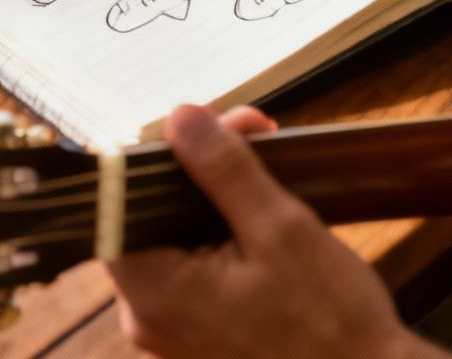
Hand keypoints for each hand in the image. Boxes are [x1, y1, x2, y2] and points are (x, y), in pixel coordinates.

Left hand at [106, 105, 446, 358]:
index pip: (121, 202)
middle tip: (258, 134)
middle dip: (203, 168)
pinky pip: (195, 268)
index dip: (167, 154)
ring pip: (177, 238)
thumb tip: (182, 118)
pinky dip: (224, 235)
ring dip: (218, 197)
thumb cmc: (330, 323)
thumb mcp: (281, 229)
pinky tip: (264, 216)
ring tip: (271, 172)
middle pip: (152, 215)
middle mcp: (148, 317)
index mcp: (154, 294)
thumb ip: (225, 170)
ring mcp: (172, 330)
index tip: (217, 127)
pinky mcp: (198, 334)